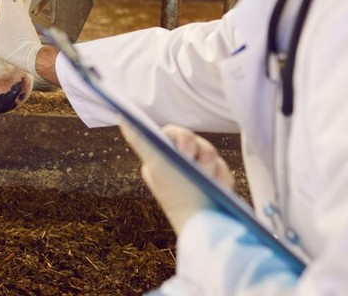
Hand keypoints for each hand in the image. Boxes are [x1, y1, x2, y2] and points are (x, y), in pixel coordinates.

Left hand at [120, 122, 234, 233]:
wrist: (206, 230)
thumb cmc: (178, 196)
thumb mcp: (156, 164)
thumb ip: (139, 139)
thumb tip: (122, 117)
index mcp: (160, 157)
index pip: (174, 133)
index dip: (184, 138)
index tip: (186, 151)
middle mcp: (176, 164)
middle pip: (197, 143)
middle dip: (203, 156)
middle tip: (200, 170)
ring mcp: (196, 174)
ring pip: (213, 156)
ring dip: (214, 170)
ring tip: (210, 185)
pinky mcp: (214, 185)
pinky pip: (224, 171)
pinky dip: (223, 180)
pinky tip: (219, 191)